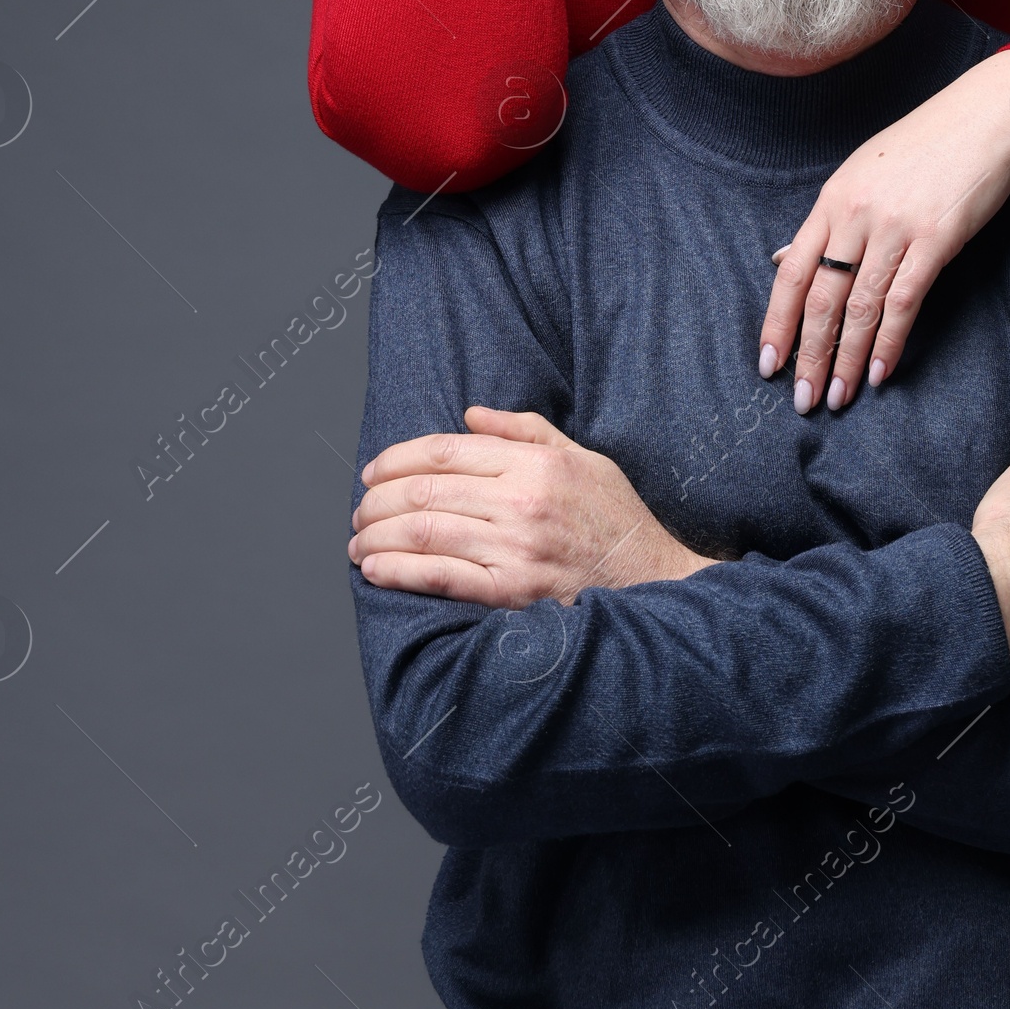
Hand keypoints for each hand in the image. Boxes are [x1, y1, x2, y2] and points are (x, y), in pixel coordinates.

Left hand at [348, 406, 713, 605]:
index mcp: (536, 464)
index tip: (373, 470)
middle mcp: (522, 503)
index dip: (398, 458)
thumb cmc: (616, 518)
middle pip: (426, 490)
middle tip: (360, 509)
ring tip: (357, 541)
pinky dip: (397, 571)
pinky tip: (375, 568)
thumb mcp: (582, 456)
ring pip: (424, 532)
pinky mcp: (511, 593)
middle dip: (377, 499)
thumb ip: (525, 430)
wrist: (652, 580)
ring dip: (377, 536)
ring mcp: (514, 550)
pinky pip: (438, 578)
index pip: (447, 450)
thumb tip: (470, 415)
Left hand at [758, 48, 1009, 412]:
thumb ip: (827, 220)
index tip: (768, 362)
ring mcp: (895, 227)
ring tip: (838, 397)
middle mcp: (856, 214)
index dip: (777, 322)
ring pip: (860, 306)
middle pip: (821, 296)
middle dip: (808, 354)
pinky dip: (890, 342)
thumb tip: (782, 258)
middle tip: (802, 399)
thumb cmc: (923, 145)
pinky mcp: (935, 239)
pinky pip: (904, 300)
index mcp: (833, 199)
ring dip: (846, 359)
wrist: (983, 118)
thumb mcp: (862, 173)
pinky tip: (881, 372)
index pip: (791, 271)